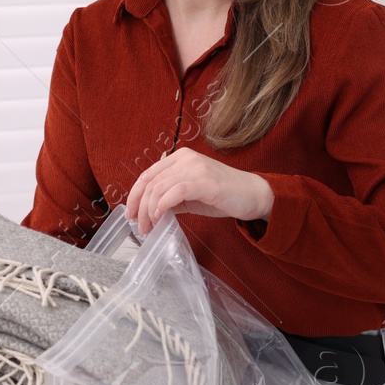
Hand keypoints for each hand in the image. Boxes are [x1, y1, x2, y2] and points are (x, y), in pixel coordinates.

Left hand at [124, 148, 273, 234]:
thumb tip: (148, 211)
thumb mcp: (190, 196)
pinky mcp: (205, 181)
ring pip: (159, 188)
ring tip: (150, 227)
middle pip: (150, 181)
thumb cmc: (222, 195)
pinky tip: (161, 218)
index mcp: (180, 158)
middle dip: (139, 207)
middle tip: (140, 226)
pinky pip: (175, 192)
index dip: (135, 195)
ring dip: (149, 211)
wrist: (253, 195)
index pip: (148, 174)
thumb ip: (170, 198)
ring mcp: (196, 168)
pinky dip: (163, 206)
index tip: (131, 213)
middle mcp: (186, 158)